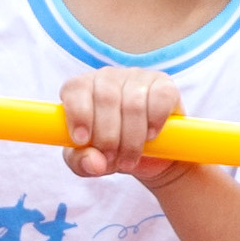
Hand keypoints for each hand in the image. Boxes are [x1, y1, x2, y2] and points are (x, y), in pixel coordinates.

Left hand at [57, 64, 185, 180]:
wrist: (151, 153)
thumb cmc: (111, 150)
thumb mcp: (90, 161)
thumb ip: (82, 162)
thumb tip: (94, 163)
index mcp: (82, 89)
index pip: (76, 88)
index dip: (78, 113)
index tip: (82, 140)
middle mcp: (108, 77)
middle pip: (106, 98)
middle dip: (107, 136)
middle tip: (111, 160)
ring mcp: (137, 77)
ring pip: (133, 104)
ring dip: (131, 139)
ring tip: (129, 160)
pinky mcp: (163, 84)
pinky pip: (160, 98)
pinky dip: (155, 121)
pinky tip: (150, 136)